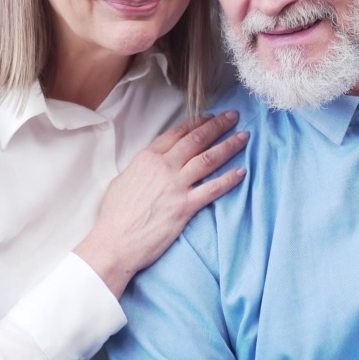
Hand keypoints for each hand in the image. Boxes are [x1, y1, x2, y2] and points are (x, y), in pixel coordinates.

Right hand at [75, 111, 248, 296]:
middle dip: (218, 125)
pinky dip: (229, 179)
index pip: (177, 133)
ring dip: (228, 146)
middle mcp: (163, 167)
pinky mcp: (185, 207)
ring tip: (243, 137)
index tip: (210, 116)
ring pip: (208, 159)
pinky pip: (213, 189)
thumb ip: (141, 168)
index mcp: (147, 158)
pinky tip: (242, 172)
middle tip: (233, 116)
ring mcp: (175, 186)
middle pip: (196, 140)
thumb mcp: (123, 180)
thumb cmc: (114, 215)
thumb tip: (151, 163)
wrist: (115, 242)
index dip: (197, 122)